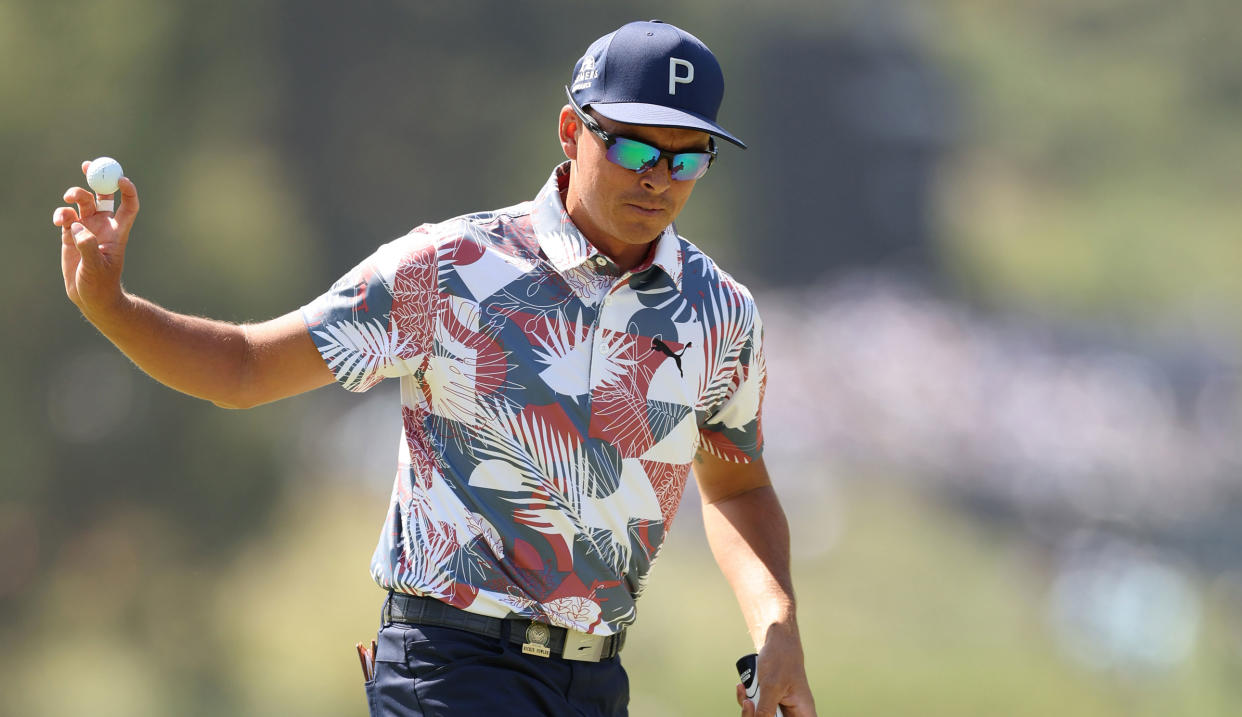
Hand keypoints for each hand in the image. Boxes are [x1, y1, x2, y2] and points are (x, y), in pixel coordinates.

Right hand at [52, 160, 139, 319]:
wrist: (89, 297)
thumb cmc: (100, 285)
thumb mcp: (96, 268)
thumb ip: (87, 247)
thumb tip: (77, 228)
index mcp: (118, 232)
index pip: (128, 206)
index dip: (128, 190)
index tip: (121, 178)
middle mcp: (103, 226)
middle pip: (103, 196)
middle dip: (97, 178)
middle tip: (87, 165)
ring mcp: (87, 229)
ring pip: (83, 202)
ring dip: (75, 195)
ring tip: (68, 200)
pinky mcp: (71, 234)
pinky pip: (66, 216)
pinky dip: (61, 213)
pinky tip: (59, 221)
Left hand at [735, 627, 816, 715]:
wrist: (776, 642)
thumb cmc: (781, 660)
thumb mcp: (772, 686)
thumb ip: (766, 709)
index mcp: (803, 715)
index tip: (769, 714)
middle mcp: (794, 715)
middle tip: (749, 705)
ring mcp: (780, 711)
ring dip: (749, 710)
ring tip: (745, 692)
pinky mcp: (769, 704)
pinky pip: (756, 712)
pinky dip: (747, 702)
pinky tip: (742, 688)